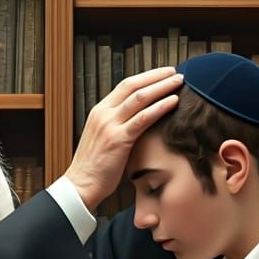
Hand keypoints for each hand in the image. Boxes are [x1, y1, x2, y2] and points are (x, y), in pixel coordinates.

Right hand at [66, 67, 183, 211]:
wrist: (80, 185)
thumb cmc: (93, 168)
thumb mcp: (102, 139)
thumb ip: (116, 125)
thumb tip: (136, 119)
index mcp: (99, 111)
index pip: (125, 86)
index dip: (146, 77)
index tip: (162, 74)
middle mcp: (103, 114)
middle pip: (133, 85)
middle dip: (156, 76)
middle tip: (175, 72)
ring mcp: (110, 125)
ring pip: (140, 98)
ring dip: (162, 87)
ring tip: (178, 81)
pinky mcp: (118, 140)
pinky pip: (143, 119)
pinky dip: (160, 107)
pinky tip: (173, 101)